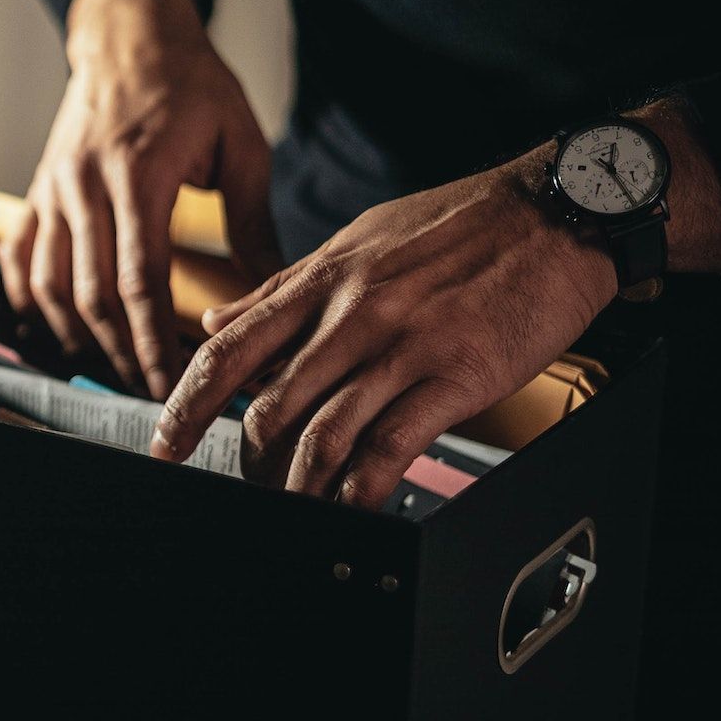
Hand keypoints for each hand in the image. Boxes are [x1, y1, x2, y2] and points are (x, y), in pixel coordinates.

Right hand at [0, 0, 282, 398]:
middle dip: (121, 353)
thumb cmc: (192, 85)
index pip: (140, 280)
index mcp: (139, 174)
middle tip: (152, 392)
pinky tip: (60, 329)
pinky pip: (20, 260)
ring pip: (51, 286)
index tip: (174, 383)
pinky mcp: (36, 191)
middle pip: (92, 295)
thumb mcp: (240, 142)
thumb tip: (277, 289)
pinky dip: (33, 302)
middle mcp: (85, 184)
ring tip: (115, 368)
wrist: (128, 36)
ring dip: (80, 337)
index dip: (153, 341)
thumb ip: (251, 221)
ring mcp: (52, 189)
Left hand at [149, 151, 617, 506]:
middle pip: (270, 406)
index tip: (164, 446)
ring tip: (295, 510)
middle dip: (248, 463)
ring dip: (300, 487)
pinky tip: (352, 507)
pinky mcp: (455, 377)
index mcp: (320, 283)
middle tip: (246, 490)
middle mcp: (350, 316)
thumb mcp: (353, 241)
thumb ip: (279, 289)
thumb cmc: (457, 224)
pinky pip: (391, 446)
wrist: (555, 210)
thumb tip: (215, 320)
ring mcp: (402, 347)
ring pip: (323, 434)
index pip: (228, 352)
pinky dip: (362, 490)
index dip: (186, 407)